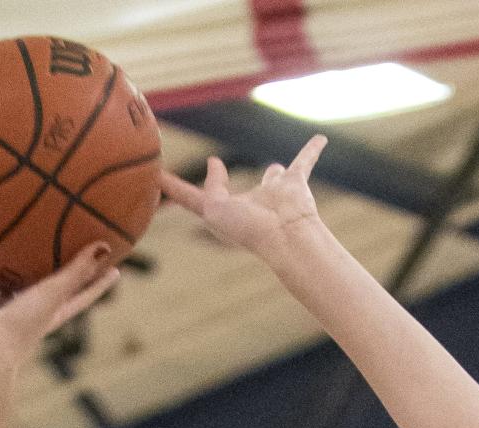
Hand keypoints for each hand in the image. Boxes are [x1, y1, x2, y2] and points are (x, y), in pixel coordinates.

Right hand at [0, 245, 119, 370]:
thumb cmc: (23, 326)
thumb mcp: (55, 294)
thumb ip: (78, 271)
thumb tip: (105, 244)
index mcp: (51, 311)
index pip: (82, 293)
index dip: (98, 281)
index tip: (115, 267)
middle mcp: (27, 308)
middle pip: (43, 284)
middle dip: (51, 266)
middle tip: (59, 241)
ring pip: (2, 280)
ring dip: (1, 265)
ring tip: (3, 239)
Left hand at [159, 136, 325, 261]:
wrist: (287, 238)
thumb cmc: (249, 230)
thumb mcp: (215, 209)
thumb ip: (209, 187)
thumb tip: (213, 164)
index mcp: (224, 212)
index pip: (192, 197)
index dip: (173, 188)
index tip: (157, 176)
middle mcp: (247, 203)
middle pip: (234, 190)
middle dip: (225, 183)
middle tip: (216, 168)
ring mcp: (274, 193)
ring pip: (273, 177)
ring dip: (276, 174)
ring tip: (277, 170)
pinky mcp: (296, 184)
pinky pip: (305, 161)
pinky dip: (313, 151)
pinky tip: (321, 139)